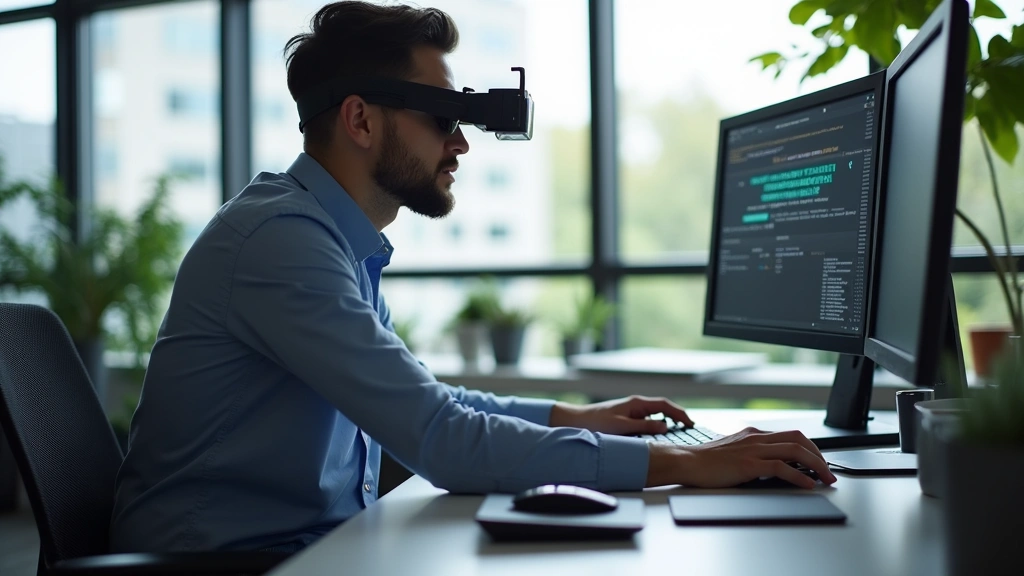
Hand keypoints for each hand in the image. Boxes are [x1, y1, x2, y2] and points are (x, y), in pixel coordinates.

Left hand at [549, 395, 693, 435]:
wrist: (577, 421)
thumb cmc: (597, 423)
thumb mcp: (622, 426)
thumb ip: (644, 426)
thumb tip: (666, 426)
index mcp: (637, 403)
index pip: (665, 405)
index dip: (680, 413)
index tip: (690, 423)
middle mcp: (636, 404)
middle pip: (664, 407)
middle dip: (678, 415)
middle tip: (691, 427)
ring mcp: (632, 410)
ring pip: (657, 412)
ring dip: (670, 418)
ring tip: (681, 429)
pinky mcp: (627, 416)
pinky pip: (649, 418)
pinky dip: (659, 422)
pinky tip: (662, 431)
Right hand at [646, 427, 837, 488]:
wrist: (686, 461)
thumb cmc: (705, 461)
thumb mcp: (733, 451)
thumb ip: (751, 454)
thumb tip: (772, 466)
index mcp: (753, 433)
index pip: (791, 435)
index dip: (810, 448)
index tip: (819, 462)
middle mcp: (756, 437)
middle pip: (799, 439)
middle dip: (819, 456)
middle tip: (829, 472)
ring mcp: (753, 449)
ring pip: (795, 451)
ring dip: (816, 466)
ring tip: (826, 479)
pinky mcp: (748, 464)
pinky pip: (781, 467)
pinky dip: (799, 476)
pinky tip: (807, 485)